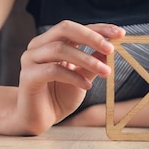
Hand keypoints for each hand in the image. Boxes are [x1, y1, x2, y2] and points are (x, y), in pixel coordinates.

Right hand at [11, 20, 124, 134]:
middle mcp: (38, 45)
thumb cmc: (59, 96)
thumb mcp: (82, 77)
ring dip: (87, 60)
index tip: (120, 34)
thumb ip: (92, 63)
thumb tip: (110, 49)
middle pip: (65, 29)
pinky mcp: (27, 76)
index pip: (77, 28)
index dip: (99, 29)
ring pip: (60, 49)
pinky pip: (53, 70)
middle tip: (111, 49)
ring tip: (105, 72)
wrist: (39, 119)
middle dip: (91, 37)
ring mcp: (30, 59)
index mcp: (52, 41)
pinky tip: (87, 86)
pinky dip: (74, 77)